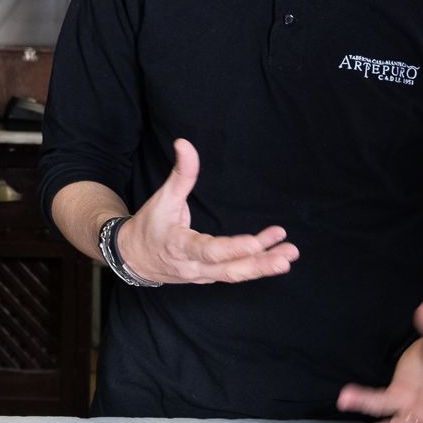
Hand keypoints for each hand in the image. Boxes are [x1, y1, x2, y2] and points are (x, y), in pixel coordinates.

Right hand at [117, 139, 298, 285]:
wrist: (133, 257)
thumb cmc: (150, 225)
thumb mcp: (163, 198)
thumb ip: (180, 173)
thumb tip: (184, 143)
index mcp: (179, 246)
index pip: (209, 251)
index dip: (233, 248)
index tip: (256, 242)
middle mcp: (192, 267)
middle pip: (229, 270)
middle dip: (260, 263)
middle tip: (287, 254)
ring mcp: (201, 276)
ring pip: (235, 275)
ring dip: (263, 266)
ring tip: (289, 254)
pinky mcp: (208, 278)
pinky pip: (233, 274)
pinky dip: (255, 267)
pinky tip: (276, 257)